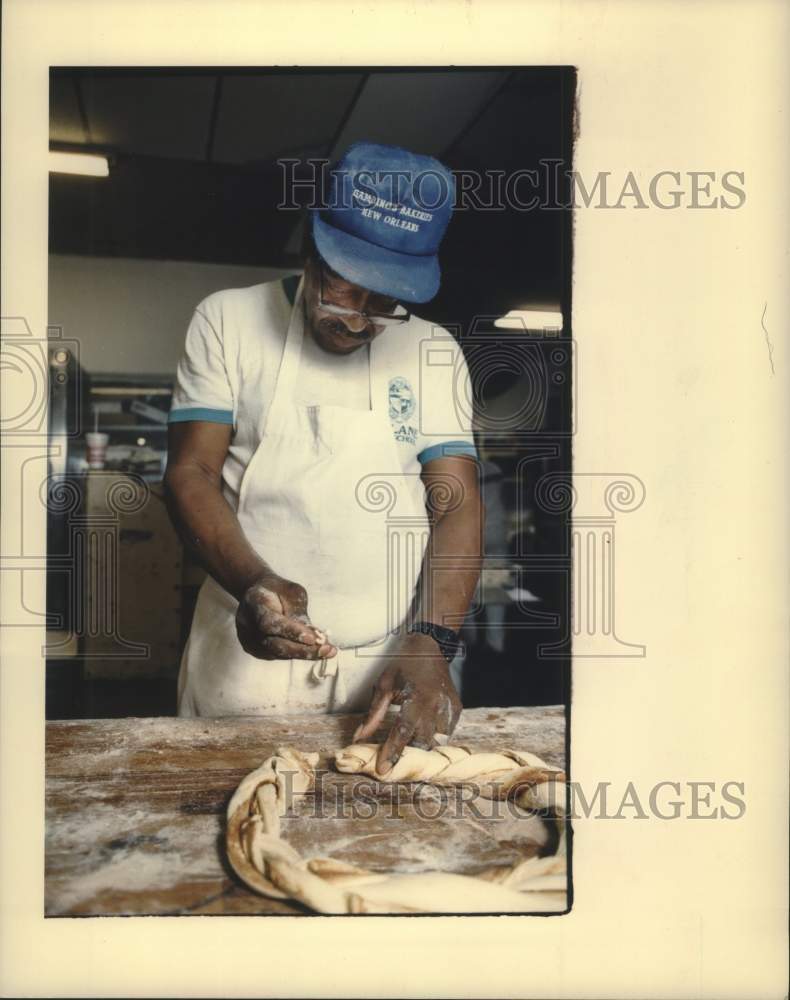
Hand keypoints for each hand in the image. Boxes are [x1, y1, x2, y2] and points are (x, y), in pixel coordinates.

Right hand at [235, 573, 337, 659]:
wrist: (258, 594)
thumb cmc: (278, 591)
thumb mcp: (292, 592)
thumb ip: (299, 613)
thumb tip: (315, 637)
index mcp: (254, 602)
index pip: (270, 623)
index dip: (291, 632)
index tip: (313, 638)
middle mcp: (247, 624)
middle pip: (274, 644)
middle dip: (302, 649)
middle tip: (327, 650)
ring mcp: (248, 639)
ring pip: (277, 653)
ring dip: (303, 653)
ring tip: (326, 650)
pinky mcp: (254, 649)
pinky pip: (277, 655)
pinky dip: (295, 653)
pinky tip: (312, 650)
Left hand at [352, 631, 461, 775]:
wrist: (430, 647)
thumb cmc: (403, 665)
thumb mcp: (383, 685)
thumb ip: (374, 713)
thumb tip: (359, 737)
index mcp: (416, 697)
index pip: (402, 732)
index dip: (392, 753)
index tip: (383, 770)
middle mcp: (435, 705)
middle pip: (422, 742)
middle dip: (408, 756)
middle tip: (393, 763)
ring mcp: (448, 708)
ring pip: (436, 741)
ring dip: (421, 748)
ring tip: (408, 753)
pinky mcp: (456, 709)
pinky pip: (446, 733)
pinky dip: (434, 738)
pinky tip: (422, 736)